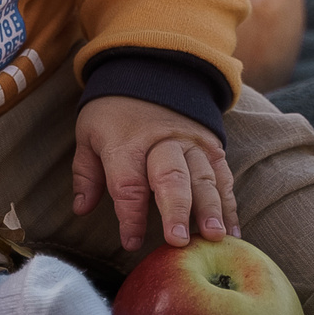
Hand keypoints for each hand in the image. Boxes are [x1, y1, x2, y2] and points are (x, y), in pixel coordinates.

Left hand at [72, 95, 237, 251]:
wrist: (150, 71)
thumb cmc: (114, 113)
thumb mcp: (89, 134)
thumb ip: (87, 173)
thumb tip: (81, 209)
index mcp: (125, 143)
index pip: (128, 184)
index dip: (130, 216)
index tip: (131, 243)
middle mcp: (161, 142)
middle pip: (170, 177)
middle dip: (175, 210)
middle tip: (179, 240)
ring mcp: (191, 142)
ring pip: (203, 177)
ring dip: (210, 209)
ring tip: (214, 237)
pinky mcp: (211, 145)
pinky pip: (223, 176)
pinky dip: (229, 205)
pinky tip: (232, 232)